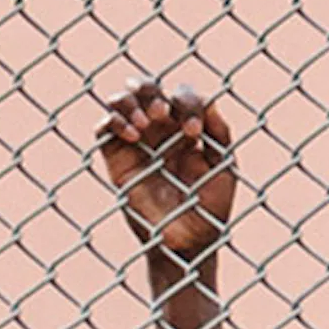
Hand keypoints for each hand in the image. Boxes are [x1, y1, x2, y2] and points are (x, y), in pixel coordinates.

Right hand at [97, 82, 240, 262]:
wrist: (187, 242)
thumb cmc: (210, 209)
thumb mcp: (225, 167)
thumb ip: (220, 133)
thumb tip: (209, 101)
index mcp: (186, 127)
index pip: (181, 94)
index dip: (186, 102)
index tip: (192, 132)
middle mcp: (158, 129)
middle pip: (145, 86)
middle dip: (151, 91)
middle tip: (161, 114)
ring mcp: (135, 140)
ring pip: (120, 99)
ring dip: (131, 102)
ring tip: (144, 124)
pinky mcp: (115, 156)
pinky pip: (104, 126)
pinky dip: (114, 121)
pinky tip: (132, 137)